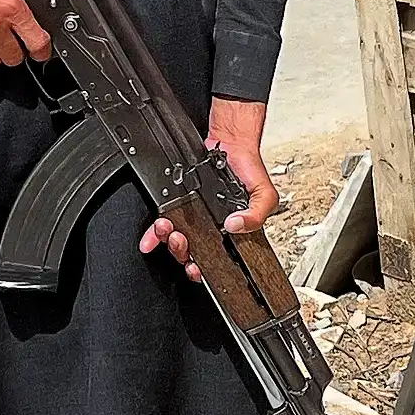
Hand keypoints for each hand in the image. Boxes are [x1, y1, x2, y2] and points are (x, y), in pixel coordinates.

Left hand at [141, 98, 276, 281]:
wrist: (231, 145)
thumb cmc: (248, 171)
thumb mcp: (264, 196)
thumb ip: (256, 215)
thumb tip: (235, 225)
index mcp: (231, 232)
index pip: (216, 260)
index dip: (204, 269)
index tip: (198, 268)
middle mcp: (210, 228)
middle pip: (192, 253)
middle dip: (182, 254)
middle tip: (182, 243)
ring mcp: (194, 217)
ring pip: (176, 241)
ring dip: (168, 241)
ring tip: (169, 231)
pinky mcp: (179, 204)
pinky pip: (164, 223)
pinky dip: (153, 234)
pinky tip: (150, 238)